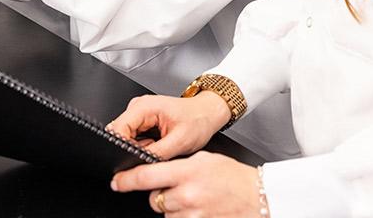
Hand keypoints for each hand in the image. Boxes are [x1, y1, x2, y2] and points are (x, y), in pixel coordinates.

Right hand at [107, 93, 229, 159]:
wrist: (207, 113)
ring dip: (139, 148)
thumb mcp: (179, 141)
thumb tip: (138, 166)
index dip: (121, 147)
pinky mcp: (143, 121)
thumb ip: (155, 154)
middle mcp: (138, 107)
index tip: (131, 160)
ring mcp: (140, 114)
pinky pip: (134, 138)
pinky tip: (158, 146)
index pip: (117, 128)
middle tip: (154, 152)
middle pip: (120, 134)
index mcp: (144, 106)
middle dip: (132, 149)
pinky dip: (143, 147)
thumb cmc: (197, 120)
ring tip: (160, 147)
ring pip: (126, 138)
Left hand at [112, 152, 260, 216]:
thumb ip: (178, 166)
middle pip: (155, 198)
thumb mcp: (203, 160)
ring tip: (194, 198)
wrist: (256, 196)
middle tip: (179, 187)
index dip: (128, 180)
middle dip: (161, 193)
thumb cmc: (231, 176)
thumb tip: (156, 173)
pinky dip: (183, 216)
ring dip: (174, 207)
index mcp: (187, 172)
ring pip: (167, 213)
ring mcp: (193, 215)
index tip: (116, 182)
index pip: (147, 176)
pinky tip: (198, 209)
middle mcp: (188, 196)